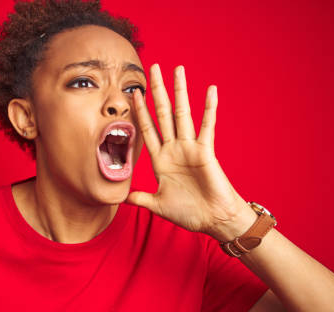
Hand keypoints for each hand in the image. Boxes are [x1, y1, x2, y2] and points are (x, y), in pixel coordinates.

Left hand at [126, 64, 253, 240]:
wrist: (212, 220)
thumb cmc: (189, 213)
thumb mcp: (157, 205)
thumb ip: (140, 198)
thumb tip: (121, 199)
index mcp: (161, 160)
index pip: (147, 129)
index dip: (140, 111)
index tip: (133, 93)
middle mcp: (174, 149)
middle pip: (163, 113)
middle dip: (157, 91)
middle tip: (152, 68)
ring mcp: (190, 148)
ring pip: (183, 114)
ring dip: (179, 91)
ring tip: (177, 69)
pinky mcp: (206, 151)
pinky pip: (208, 126)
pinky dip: (209, 109)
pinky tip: (210, 91)